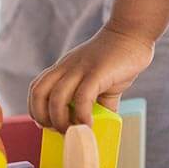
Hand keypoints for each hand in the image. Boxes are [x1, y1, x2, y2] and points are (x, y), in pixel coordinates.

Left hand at [28, 24, 154, 131]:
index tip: (49, 126)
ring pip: (56, 97)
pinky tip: (89, 125)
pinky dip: (82, 115)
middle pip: (38, 93)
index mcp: (63, 68)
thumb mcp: (98, 82)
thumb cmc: (116, 60)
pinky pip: (82, 97)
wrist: (131, 34)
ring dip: (62, 121)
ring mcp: (80, 68)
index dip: (36, 111)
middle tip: (61, 132)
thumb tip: (97, 129)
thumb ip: (95, 103)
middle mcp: (66, 67)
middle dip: (44, 118)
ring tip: (76, 132)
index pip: (36, 89)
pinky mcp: (97, 72)